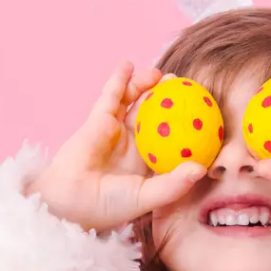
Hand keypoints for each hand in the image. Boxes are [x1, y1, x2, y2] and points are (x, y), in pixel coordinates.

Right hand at [27, 62, 206, 232]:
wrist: (69, 202)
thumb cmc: (107, 206)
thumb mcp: (145, 197)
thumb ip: (173, 185)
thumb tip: (201, 169)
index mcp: (147, 162)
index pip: (171, 138)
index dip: (184, 123)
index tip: (201, 110)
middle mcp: (132, 144)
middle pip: (154, 115)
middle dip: (168, 98)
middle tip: (184, 85)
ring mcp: (114, 130)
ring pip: (134, 102)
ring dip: (146, 85)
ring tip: (160, 74)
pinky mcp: (97, 120)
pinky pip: (111, 96)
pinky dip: (119, 79)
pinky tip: (128, 64)